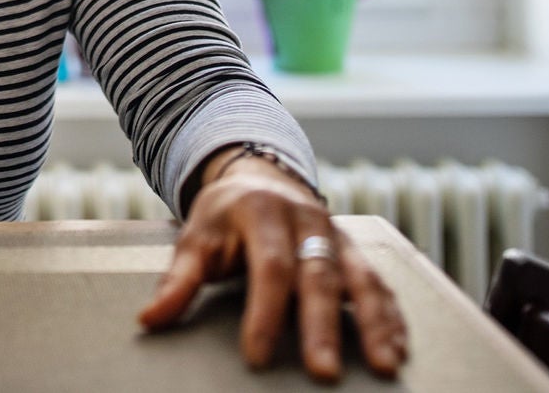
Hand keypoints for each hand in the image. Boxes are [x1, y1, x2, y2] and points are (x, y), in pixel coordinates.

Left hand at [137, 150, 408, 382]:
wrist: (260, 178)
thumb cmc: (224, 217)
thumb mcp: (195, 238)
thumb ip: (179, 280)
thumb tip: (149, 319)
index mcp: (262, 213)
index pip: (268, 267)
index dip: (264, 313)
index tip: (257, 357)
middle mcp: (308, 220)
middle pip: (319, 275)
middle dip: (323, 326)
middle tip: (324, 371)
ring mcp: (337, 235)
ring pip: (361, 278)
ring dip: (376, 323)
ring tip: (384, 364)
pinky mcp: (356, 251)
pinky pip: (380, 282)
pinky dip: (392, 316)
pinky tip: (398, 348)